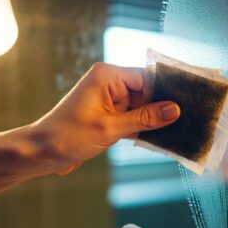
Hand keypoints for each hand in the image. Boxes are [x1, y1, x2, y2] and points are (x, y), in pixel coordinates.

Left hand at [19, 63, 180, 175]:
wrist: (41, 152)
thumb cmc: (68, 136)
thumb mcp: (111, 128)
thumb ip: (145, 118)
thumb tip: (175, 109)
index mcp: (107, 75)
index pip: (147, 77)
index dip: (165, 93)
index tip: (186, 106)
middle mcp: (108, 81)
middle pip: (146, 91)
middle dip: (159, 109)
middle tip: (183, 124)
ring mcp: (107, 97)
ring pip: (141, 106)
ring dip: (151, 121)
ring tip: (171, 133)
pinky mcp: (107, 112)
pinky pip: (132, 116)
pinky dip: (140, 127)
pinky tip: (155, 138)